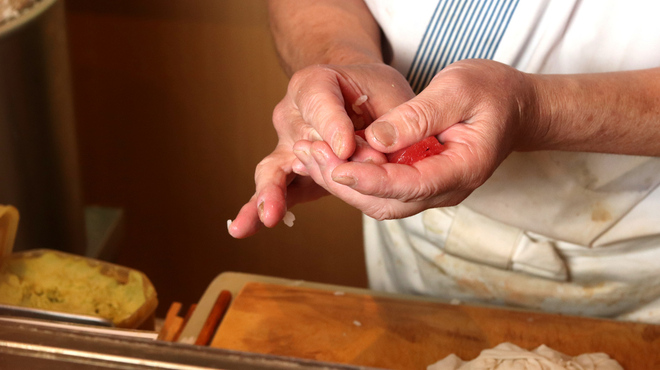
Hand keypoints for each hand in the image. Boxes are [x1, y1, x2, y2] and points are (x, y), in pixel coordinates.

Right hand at [228, 63, 414, 237]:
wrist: (355, 95)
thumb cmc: (373, 91)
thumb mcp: (389, 93)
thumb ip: (388, 121)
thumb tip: (378, 153)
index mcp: (314, 83)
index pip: (318, 102)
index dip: (331, 125)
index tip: (343, 149)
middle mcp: (291, 114)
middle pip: (302, 141)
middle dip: (327, 164)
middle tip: (347, 177)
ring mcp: (286, 145)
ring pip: (274, 169)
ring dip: (271, 193)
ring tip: (269, 214)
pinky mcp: (288, 172)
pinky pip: (273, 191)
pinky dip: (256, 211)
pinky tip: (243, 229)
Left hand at [293, 59, 538, 219]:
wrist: (515, 108)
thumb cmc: (493, 93)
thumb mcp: (459, 89)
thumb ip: (419, 116)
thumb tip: (377, 139)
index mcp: (462, 169)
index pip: (409, 186)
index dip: (369, 180)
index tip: (335, 167)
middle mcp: (445, 190)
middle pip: (386, 203)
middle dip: (343, 183)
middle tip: (307, 153)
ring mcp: (432, 191)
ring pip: (379, 202)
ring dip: (341, 182)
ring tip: (308, 155)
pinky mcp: (419, 184)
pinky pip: (382, 191)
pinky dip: (353, 178)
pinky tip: (328, 158)